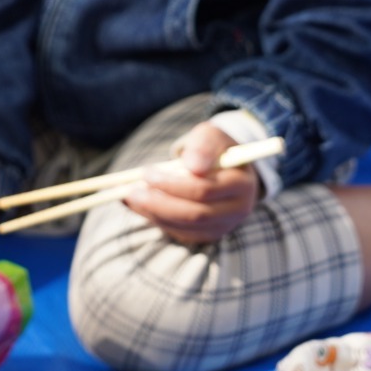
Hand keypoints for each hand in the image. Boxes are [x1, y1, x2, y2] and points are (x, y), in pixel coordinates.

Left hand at [124, 122, 260, 244]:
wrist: (226, 165)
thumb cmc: (214, 147)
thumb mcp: (209, 136)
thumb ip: (202, 146)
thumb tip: (193, 166)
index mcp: (241, 184)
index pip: (204, 190)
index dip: (172, 184)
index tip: (146, 173)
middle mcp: (237, 210)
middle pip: (194, 214)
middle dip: (159, 203)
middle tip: (131, 191)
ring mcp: (224, 226)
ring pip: (185, 227)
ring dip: (154, 213)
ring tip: (130, 196)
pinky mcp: (209, 234)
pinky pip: (181, 233)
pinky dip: (157, 220)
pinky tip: (139, 206)